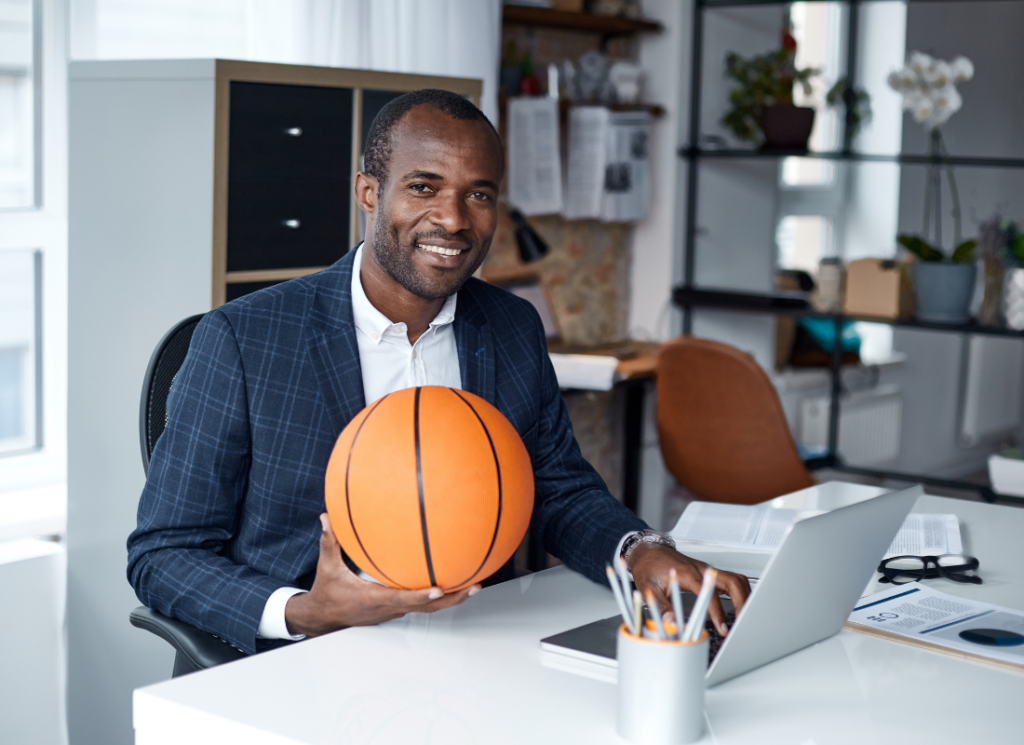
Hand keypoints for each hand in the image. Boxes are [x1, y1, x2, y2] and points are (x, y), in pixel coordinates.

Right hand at [285, 514, 480, 636]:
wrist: (323, 618)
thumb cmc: (327, 593)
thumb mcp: (327, 568)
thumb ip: (329, 541)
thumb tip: (326, 517)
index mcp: (373, 599)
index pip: (401, 599)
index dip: (421, 595)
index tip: (439, 589)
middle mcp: (389, 608)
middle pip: (427, 608)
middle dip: (452, 599)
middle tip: (474, 586)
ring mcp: (395, 611)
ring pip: (428, 609)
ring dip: (451, 599)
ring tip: (474, 584)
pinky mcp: (396, 609)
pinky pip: (422, 604)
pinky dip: (439, 596)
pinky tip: (451, 582)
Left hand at [626, 543, 750, 635]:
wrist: (647, 551)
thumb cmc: (648, 566)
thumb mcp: (648, 587)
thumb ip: (661, 606)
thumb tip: (672, 622)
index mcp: (687, 573)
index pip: (710, 594)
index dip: (718, 613)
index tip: (722, 628)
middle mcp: (701, 570)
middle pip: (733, 582)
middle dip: (742, 603)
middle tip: (742, 622)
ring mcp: (707, 570)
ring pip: (736, 579)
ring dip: (744, 596)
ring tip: (744, 616)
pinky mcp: (708, 572)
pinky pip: (731, 579)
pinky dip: (739, 591)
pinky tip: (739, 604)